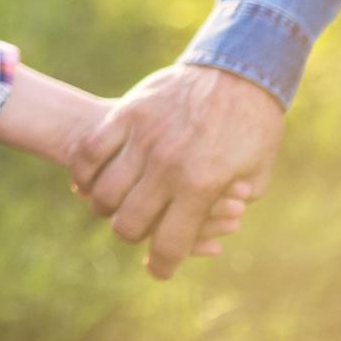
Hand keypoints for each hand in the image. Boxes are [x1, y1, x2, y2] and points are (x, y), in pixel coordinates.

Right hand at [69, 63, 285, 279]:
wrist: (237, 71)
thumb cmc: (253, 126)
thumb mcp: (255, 176)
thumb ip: (228, 207)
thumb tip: (204, 228)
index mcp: (201, 185)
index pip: (170, 243)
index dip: (162, 265)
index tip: (157, 270)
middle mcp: (167, 166)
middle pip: (130, 223)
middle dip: (132, 237)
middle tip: (137, 232)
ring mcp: (143, 138)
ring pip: (104, 192)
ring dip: (106, 209)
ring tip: (113, 207)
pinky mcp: (125, 114)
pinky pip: (90, 152)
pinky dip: (84, 173)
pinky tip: (88, 181)